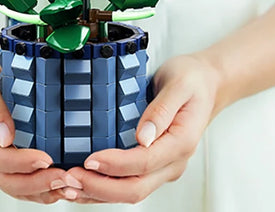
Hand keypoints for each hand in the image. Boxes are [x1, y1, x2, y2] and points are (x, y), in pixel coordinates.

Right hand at [0, 46, 69, 203]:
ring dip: (42, 190)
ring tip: (68, 187)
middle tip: (66, 179)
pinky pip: (19, 178)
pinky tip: (57, 184)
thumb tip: (5, 137)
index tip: (47, 160)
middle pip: (7, 179)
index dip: (23, 163)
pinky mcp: (0, 158)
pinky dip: (38, 185)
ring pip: (14, 185)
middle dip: (38, 183)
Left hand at [61, 53, 220, 203]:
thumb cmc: (192, 80)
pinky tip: (82, 183)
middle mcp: (172, 162)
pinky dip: (103, 187)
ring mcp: (163, 166)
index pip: (144, 163)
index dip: (115, 165)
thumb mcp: (179, 84)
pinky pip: (128, 182)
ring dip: (97, 193)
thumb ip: (162, 109)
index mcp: (180, 143)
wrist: (206, 84)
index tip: (89, 160)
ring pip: (129, 191)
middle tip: (69, 178)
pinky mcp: (152, 163)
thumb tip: (144, 136)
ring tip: (67, 186)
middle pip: (135, 188)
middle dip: (100, 187)